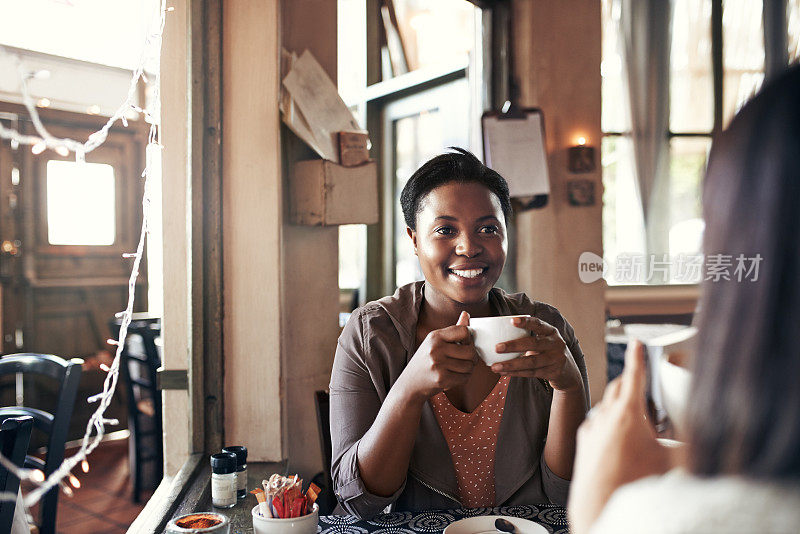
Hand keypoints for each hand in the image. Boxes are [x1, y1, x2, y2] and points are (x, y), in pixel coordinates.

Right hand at [397, 311, 477, 401]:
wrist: (410, 383)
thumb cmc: (425, 360)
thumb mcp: (435, 342)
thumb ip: (453, 330)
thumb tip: (466, 313)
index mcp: (435, 336)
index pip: (464, 331)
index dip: (469, 339)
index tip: (465, 344)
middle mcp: (436, 349)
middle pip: (470, 351)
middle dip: (473, 357)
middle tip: (467, 360)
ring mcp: (438, 364)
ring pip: (469, 366)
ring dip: (468, 369)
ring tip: (459, 369)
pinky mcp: (441, 379)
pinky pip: (464, 377)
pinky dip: (464, 378)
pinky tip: (455, 376)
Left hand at [490, 316, 582, 391]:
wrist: (569, 373)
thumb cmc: (548, 352)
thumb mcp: (544, 341)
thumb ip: (528, 337)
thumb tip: (496, 335)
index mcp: (551, 331)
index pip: (538, 324)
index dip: (525, 322)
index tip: (511, 321)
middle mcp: (556, 343)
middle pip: (533, 343)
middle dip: (513, 345)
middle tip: (497, 347)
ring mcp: (556, 359)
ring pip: (531, 362)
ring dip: (511, 364)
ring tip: (495, 367)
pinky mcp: (553, 372)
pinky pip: (531, 373)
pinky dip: (516, 373)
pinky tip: (504, 373)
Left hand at [567, 341, 673, 533]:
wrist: (600, 502)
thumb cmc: (635, 482)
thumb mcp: (670, 461)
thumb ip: (689, 445)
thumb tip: (708, 438)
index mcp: (629, 413)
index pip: (634, 376)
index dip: (637, 357)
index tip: (636, 342)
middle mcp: (606, 415)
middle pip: (619, 387)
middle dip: (631, 381)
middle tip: (643, 383)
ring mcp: (592, 426)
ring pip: (606, 405)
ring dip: (620, 405)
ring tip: (637, 419)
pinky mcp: (583, 439)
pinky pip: (597, 421)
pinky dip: (608, 422)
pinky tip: (618, 435)